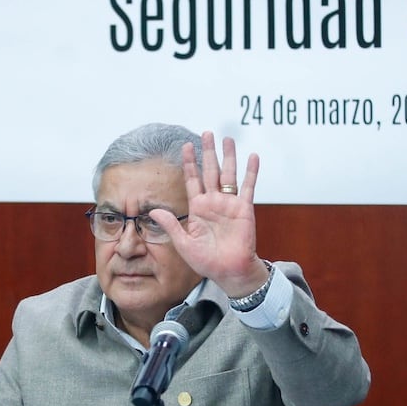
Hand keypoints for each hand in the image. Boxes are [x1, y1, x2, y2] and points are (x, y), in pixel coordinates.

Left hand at [150, 131, 268, 297]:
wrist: (229, 272)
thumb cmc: (206, 262)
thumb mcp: (183, 243)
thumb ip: (171, 225)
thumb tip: (154, 210)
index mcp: (198, 209)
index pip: (192, 180)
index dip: (189, 163)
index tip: (185, 146)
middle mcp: (213, 202)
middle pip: (210, 171)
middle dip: (208, 152)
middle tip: (207, 133)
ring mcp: (229, 204)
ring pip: (229, 174)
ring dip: (228, 156)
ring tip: (228, 139)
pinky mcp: (244, 209)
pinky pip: (248, 187)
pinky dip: (251, 172)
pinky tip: (252, 157)